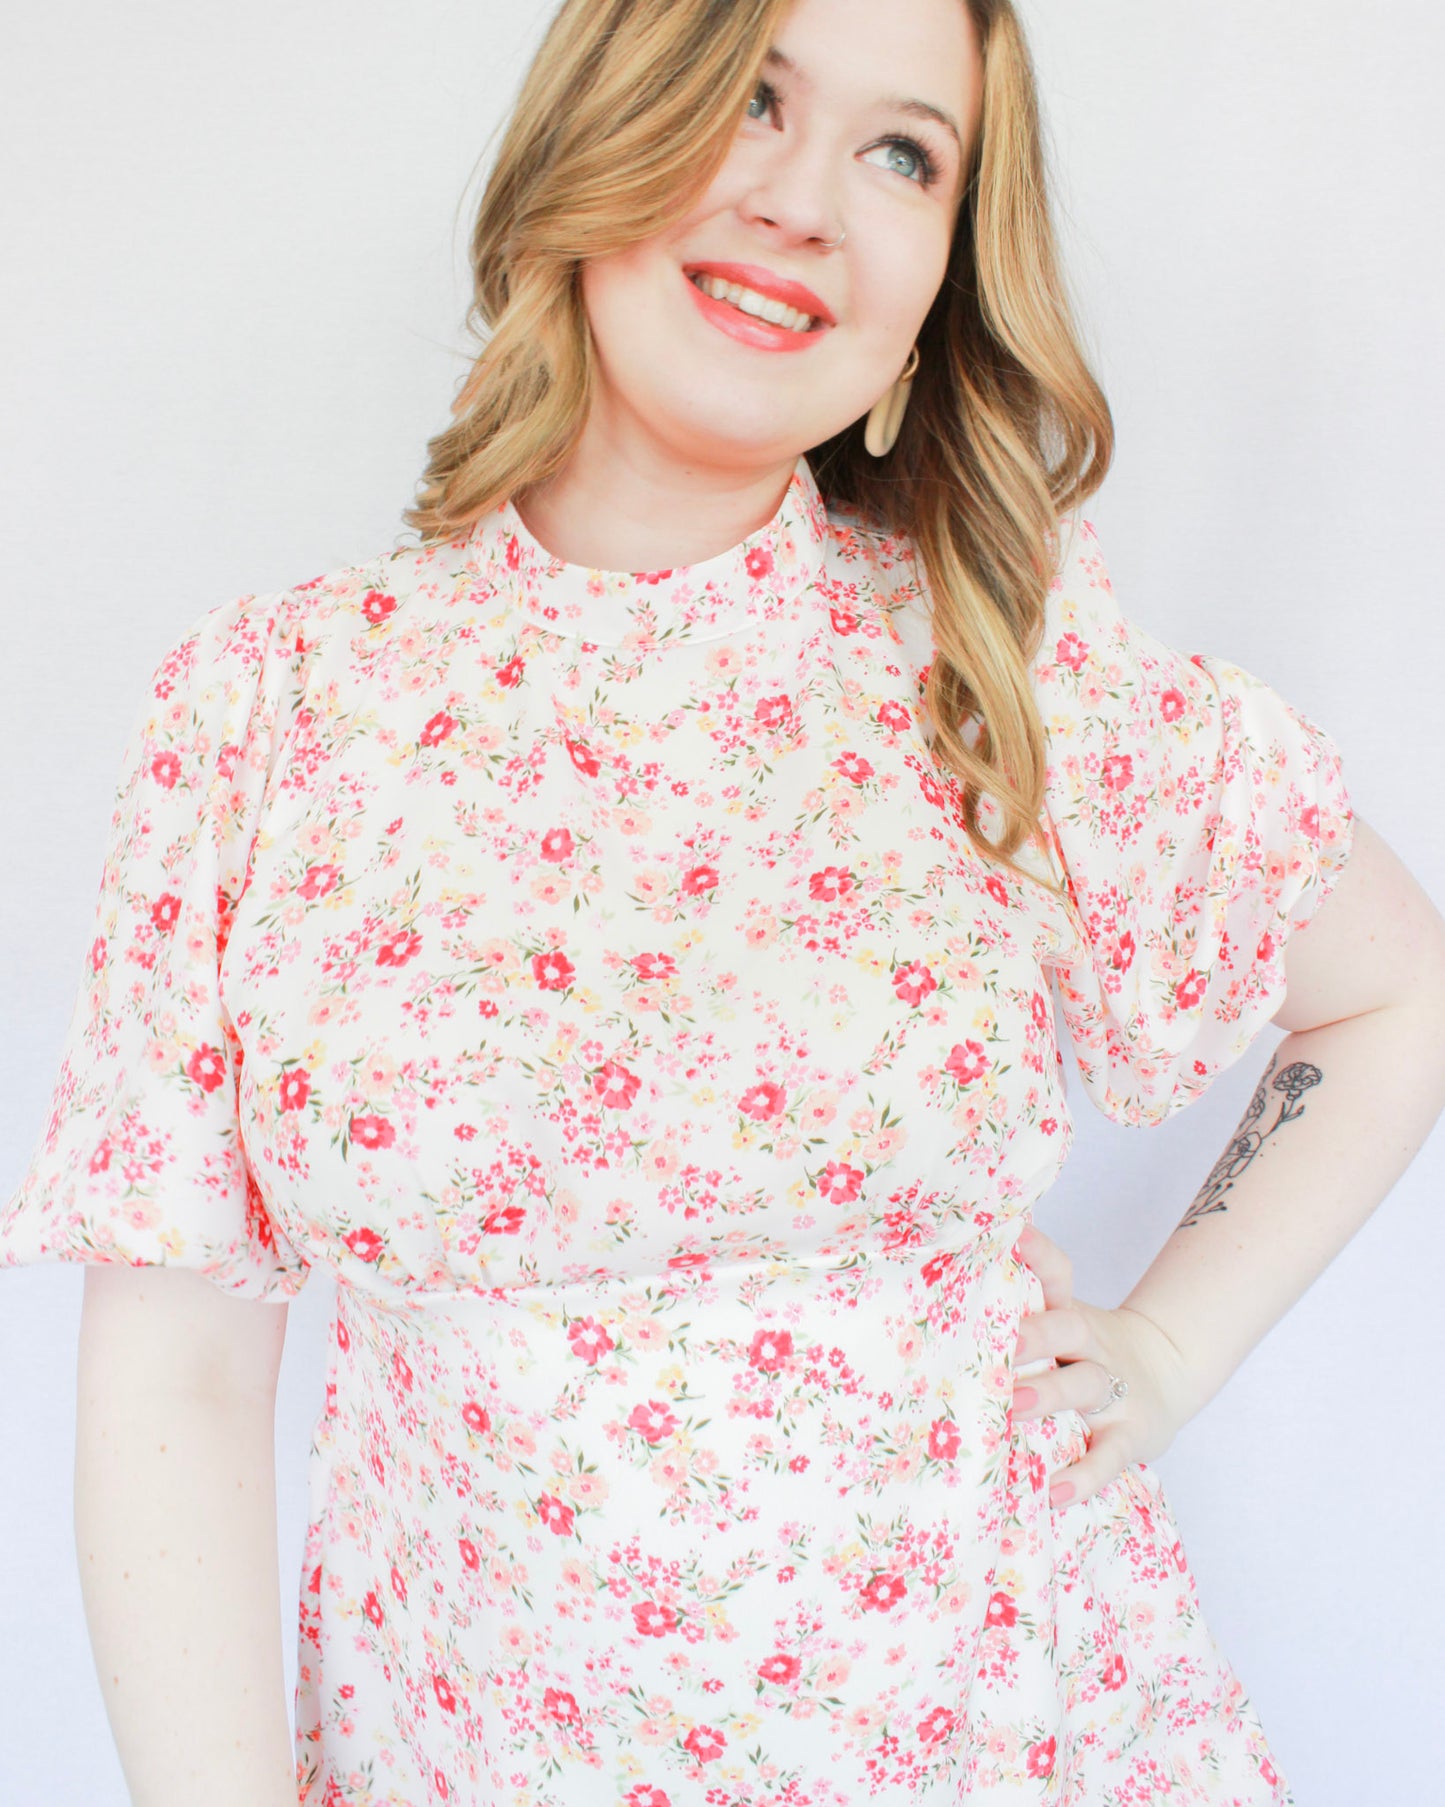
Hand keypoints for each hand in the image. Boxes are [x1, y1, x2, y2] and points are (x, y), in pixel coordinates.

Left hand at [1011, 1221, 1197, 1510]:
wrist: (1166, 1369)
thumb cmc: (1087, 1347)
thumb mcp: (1061, 1316)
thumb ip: (1019, 1302)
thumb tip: (971, 1260)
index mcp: (1070, 1313)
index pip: (1057, 1273)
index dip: (1038, 1252)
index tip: (1013, 1234)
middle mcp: (1092, 1345)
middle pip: (1068, 1329)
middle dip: (1036, 1335)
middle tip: (1002, 1343)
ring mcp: (1115, 1390)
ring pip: (1086, 1386)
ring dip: (1052, 1394)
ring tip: (1015, 1407)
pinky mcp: (1132, 1435)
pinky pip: (1108, 1457)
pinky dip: (1083, 1476)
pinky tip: (1054, 1493)